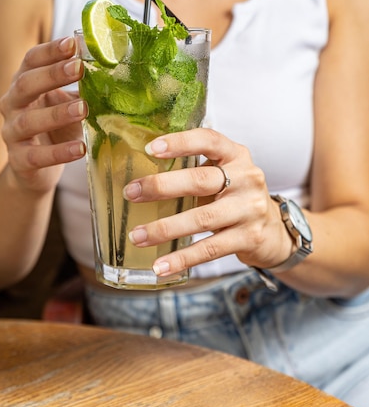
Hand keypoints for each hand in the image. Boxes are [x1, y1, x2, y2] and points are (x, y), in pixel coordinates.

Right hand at [0, 37, 86, 192]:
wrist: (35, 170)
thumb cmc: (56, 128)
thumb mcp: (67, 102)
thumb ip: (82, 86)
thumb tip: (113, 65)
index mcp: (23, 84)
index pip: (31, 60)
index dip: (50, 51)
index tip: (72, 42)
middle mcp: (11, 105)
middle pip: (25, 85)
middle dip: (52, 75)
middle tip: (79, 68)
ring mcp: (11, 133)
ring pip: (28, 121)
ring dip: (56, 113)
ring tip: (83, 109)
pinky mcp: (18, 161)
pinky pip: (36, 156)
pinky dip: (58, 152)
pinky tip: (79, 148)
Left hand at [124, 128, 292, 275]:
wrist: (275, 231)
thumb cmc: (235, 197)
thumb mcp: (224, 174)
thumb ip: (194, 169)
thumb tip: (141, 176)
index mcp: (236, 155)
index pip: (208, 140)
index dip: (180, 142)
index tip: (149, 148)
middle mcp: (247, 178)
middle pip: (201, 180)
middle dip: (162, 187)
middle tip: (131, 193)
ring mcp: (250, 209)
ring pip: (202, 219)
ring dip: (165, 229)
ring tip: (137, 236)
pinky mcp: (249, 238)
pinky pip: (210, 249)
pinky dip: (182, 258)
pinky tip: (161, 266)